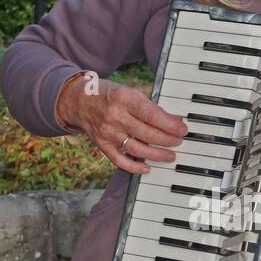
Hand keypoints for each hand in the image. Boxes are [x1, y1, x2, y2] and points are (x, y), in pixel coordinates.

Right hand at [55, 74, 185, 174]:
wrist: (79, 101)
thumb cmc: (109, 95)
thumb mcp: (130, 92)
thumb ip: (150, 107)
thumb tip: (173, 121)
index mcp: (124, 99)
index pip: (151, 115)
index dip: (170, 124)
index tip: (182, 129)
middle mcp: (115, 117)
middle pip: (147, 134)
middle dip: (167, 140)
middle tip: (179, 141)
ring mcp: (107, 133)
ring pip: (136, 149)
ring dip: (157, 155)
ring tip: (170, 155)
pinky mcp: (102, 145)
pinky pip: (119, 161)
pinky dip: (134, 166)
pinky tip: (147, 167)